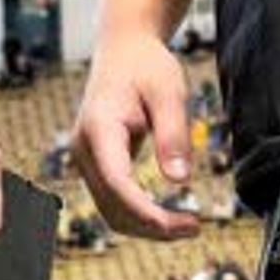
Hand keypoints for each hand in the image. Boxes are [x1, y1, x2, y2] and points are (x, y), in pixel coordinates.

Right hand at [72, 32, 210, 236]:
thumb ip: (173, 134)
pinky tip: (169, 216)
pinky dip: (141, 215)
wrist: (124, 51)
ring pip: (110, 211)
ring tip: (187, 226)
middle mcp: (84, 149)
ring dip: (147, 226)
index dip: (145, 211)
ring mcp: (87, 160)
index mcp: (98, 128)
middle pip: (112, 206)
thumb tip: (179, 180)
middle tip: (195, 228)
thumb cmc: (146, 65)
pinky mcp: (97, 166)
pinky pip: (114, 202)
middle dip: (152, 226)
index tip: (177, 224)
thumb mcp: (169, 91)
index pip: (117, 183)